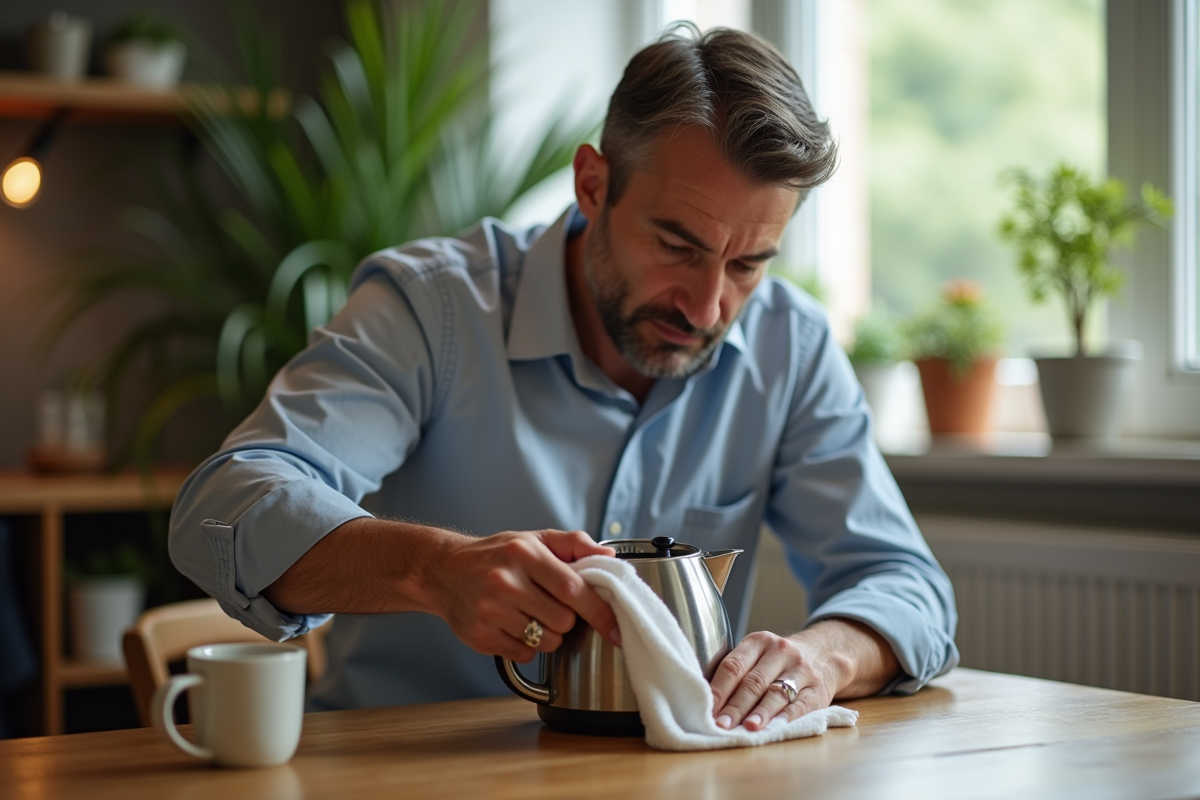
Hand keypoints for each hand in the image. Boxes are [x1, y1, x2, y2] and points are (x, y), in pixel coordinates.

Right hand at [428, 529, 619, 662]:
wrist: (444, 571)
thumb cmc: (496, 555)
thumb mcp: (534, 539)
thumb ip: (573, 543)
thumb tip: (608, 556)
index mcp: (524, 554)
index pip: (574, 589)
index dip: (599, 611)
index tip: (615, 627)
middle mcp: (505, 582)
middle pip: (563, 621)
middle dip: (566, 619)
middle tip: (550, 605)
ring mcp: (490, 611)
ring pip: (547, 642)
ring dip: (548, 634)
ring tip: (530, 614)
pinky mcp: (480, 636)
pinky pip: (524, 654)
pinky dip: (527, 645)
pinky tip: (512, 625)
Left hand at [709, 619, 898, 730]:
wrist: (822, 655)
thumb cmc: (776, 661)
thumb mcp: (757, 654)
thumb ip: (735, 671)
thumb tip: (706, 701)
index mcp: (759, 641)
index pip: (734, 665)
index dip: (720, 688)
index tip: (707, 709)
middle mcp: (781, 651)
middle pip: (753, 682)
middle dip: (735, 706)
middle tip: (721, 725)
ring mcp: (801, 670)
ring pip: (776, 693)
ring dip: (760, 713)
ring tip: (747, 728)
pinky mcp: (817, 689)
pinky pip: (800, 705)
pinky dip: (785, 718)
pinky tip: (774, 728)